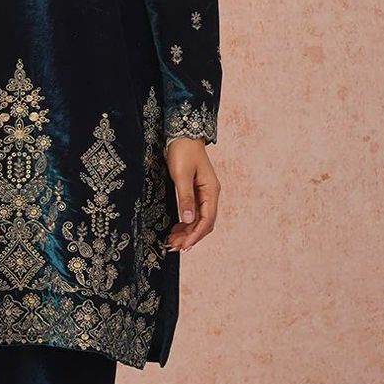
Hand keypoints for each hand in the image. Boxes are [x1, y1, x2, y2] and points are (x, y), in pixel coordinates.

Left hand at [164, 136, 219, 251]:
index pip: (207, 220)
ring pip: (198, 219)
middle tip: (173, 247)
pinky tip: (175, 229)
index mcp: (211, 191)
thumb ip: (185, 198)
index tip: (184, 246)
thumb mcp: (181, 175)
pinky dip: (185, 223)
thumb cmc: (183, 152)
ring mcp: (204, 194)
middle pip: (203, 223)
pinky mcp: (195, 192)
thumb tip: (188, 220)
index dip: (195, 235)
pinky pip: (193, 213)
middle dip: (190, 236)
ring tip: (172, 241)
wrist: (183, 136)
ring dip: (187, 232)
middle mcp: (210, 194)